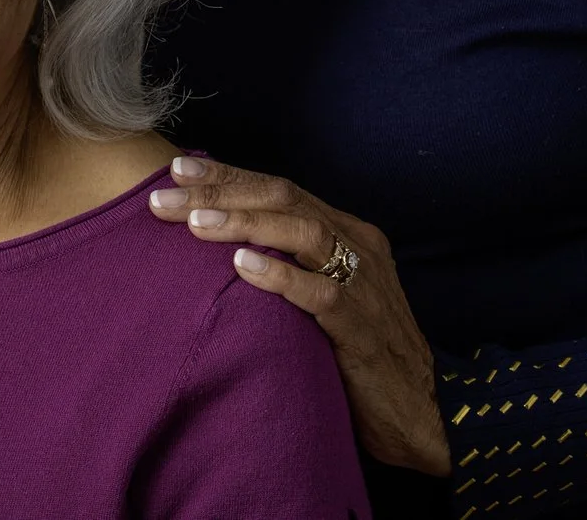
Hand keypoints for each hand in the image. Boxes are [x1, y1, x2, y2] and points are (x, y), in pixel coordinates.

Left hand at [149, 157, 450, 475]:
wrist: (420, 415)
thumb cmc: (359, 356)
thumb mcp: (325, 298)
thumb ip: (289, 266)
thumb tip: (223, 246)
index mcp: (348, 234)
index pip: (282, 191)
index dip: (230, 176)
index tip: (179, 170)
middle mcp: (358, 248)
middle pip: (285, 200)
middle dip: (222, 191)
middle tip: (166, 194)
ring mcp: (365, 285)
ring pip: (303, 234)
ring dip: (244, 223)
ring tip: (195, 223)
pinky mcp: (364, 329)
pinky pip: (322, 293)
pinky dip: (281, 275)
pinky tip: (242, 265)